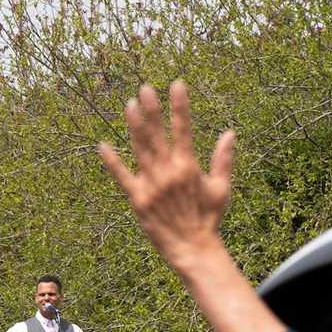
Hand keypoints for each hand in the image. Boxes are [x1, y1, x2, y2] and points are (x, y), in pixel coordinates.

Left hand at [98, 82, 234, 277]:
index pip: (184, 129)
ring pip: (140, 149)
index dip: (180, 106)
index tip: (176, 84)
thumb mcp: (221, 188)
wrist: (192, 248)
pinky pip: (122, 177)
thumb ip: (223, 159)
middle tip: (144, 88)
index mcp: (189, 166)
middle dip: (152, 109)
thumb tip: (230, 133)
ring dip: (134, 126)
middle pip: (158, 134)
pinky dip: (112, 162)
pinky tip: (102, 146)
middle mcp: (169, 172)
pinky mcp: (137, 200)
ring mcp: (151, 185)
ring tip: (129, 105)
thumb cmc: (209, 218)